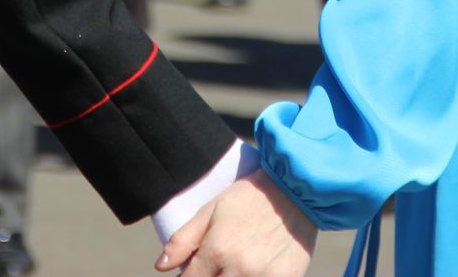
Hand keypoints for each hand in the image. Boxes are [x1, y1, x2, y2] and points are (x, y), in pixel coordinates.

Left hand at [156, 171, 316, 276]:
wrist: (296, 189)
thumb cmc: (250, 197)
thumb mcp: (211, 210)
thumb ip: (183, 240)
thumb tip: (160, 267)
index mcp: (218, 250)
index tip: (194, 270)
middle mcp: (240, 268)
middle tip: (215, 266)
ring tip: (233, 266)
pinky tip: (254, 269)